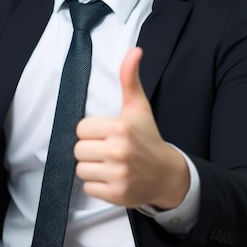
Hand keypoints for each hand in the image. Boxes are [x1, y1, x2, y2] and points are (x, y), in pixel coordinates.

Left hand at [74, 47, 189, 208]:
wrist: (167, 174)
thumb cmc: (148, 138)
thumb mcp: (138, 107)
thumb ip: (129, 78)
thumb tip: (134, 50)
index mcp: (120, 127)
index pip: (81, 129)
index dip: (91, 132)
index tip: (107, 134)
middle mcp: (119, 151)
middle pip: (78, 150)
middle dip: (90, 150)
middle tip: (108, 150)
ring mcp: (119, 175)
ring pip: (81, 170)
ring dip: (92, 168)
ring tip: (110, 164)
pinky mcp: (117, 195)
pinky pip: (88, 188)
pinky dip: (97, 186)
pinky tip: (112, 178)